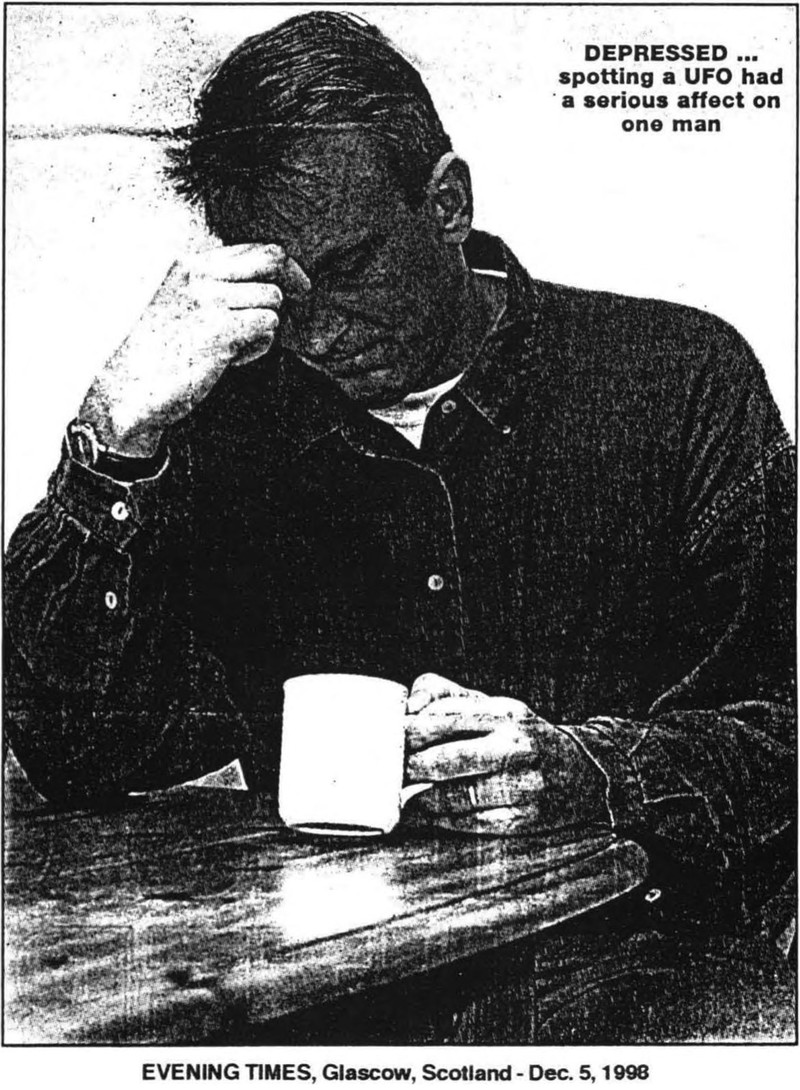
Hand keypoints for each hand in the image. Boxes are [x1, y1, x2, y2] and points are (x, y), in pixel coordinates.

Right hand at [79, 244, 310, 455]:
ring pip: (272, 299)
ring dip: (265, 327)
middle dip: (294, 280)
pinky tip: (234, 359)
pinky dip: (259, 347)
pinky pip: (267, 326)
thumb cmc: (152, 357)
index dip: (281, 266)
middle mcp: (197, 277)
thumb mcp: (176, 307)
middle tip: (302, 297)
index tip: (296, 283)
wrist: (123, 391)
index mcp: (186, 267)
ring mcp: (208, 302)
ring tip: (237, 347)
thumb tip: (260, 287)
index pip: (249, 250)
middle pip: (270, 260)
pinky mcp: (219, 332)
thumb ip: (210, 290)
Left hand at [404, 673, 608, 835]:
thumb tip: (409, 707)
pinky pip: (473, 822)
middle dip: (409, 767)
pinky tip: (426, 814)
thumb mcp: (492, 705)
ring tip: (400, 797)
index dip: (409, 731)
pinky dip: (443, 820)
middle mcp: (516, 747)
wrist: (582, 773)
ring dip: (421, 799)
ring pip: (459, 795)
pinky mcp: (526, 819)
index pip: (446, 719)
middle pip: (448, 758)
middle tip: (384, 772)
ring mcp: (523, 785)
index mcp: (504, 713)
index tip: (383, 739)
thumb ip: (445, 696)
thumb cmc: (521, 737)